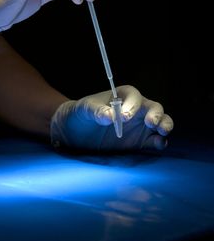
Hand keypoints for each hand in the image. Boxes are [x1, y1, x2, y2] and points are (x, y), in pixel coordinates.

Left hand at [50, 85, 173, 151]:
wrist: (76, 133)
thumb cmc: (81, 114)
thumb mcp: (84, 109)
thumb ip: (96, 110)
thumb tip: (109, 116)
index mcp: (122, 96)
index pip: (134, 96)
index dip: (132, 105)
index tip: (124, 117)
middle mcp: (135, 109)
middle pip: (153, 107)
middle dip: (155, 114)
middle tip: (150, 123)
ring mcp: (139, 126)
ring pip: (160, 122)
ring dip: (164, 125)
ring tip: (161, 132)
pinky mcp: (140, 142)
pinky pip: (154, 140)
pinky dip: (159, 141)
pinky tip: (158, 144)